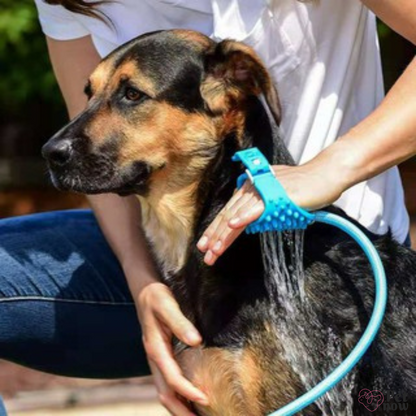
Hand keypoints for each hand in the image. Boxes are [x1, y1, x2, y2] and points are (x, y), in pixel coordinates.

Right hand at [137, 282, 208, 414]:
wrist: (144, 291)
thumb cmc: (156, 297)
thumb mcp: (167, 305)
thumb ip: (180, 323)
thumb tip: (196, 341)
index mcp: (155, 349)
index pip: (171, 379)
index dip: (188, 391)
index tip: (205, 399)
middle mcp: (154, 358)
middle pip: (164, 394)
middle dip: (181, 411)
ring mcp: (156, 359)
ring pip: (164, 391)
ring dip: (179, 406)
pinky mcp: (161, 356)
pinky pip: (167, 382)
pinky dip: (178, 394)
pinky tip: (190, 397)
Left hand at [197, 161, 344, 265]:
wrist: (323, 175)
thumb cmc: (302, 187)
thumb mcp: (274, 196)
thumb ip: (259, 207)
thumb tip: (248, 221)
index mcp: (248, 189)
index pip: (227, 213)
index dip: (215, 231)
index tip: (206, 247)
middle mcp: (251, 189)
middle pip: (228, 216)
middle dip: (214, 237)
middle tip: (206, 255)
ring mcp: (262, 191)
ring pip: (238, 216)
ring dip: (224, 235)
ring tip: (214, 251)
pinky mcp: (274, 195)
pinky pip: (255, 208)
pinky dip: (243, 217)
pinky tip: (232, 226)